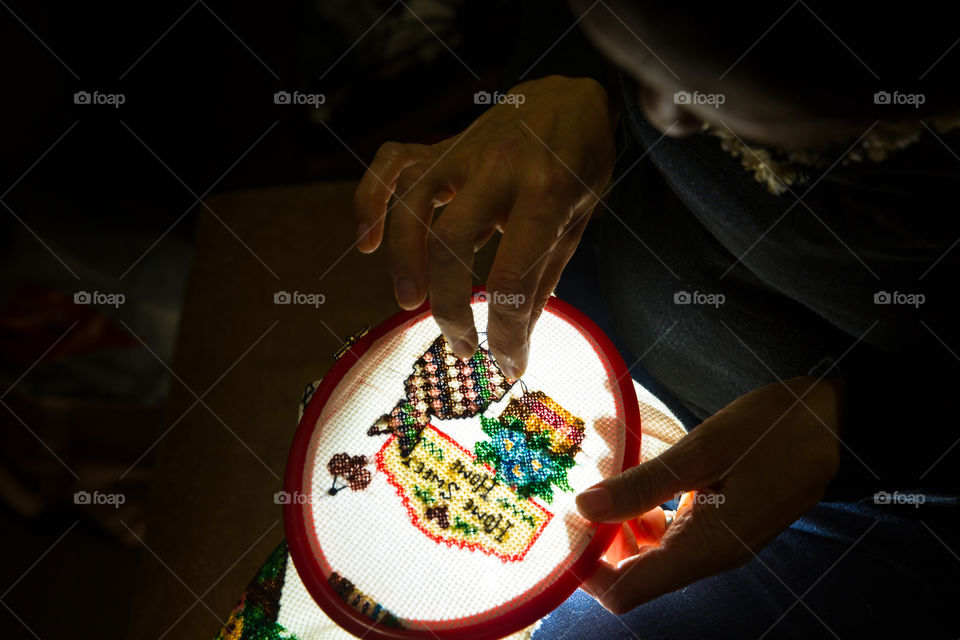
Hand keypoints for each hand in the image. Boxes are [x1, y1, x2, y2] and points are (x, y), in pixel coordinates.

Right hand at [353, 75, 616, 376]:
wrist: (573, 96)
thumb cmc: (580, 163)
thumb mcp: (578, 222)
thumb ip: (542, 278)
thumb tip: (516, 341)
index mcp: (546, 193)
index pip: (513, 276)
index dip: (507, 332)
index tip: (507, 364)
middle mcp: (498, 169)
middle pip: (449, 244)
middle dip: (449, 306)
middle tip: (460, 345)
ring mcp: (464, 154)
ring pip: (411, 206)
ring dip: (403, 262)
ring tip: (411, 305)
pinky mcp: (441, 148)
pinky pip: (391, 166)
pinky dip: (370, 201)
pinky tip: (366, 241)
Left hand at [576, 376, 843, 613]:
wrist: (836, 424)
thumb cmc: (775, 430)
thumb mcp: (705, 449)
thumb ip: (645, 484)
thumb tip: (584, 508)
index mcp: (705, 549)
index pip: (626, 593)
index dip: (586, 571)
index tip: (562, 529)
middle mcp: (709, 557)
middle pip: (634, 575)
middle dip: (598, 539)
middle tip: (576, 490)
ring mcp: (718, 543)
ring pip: (650, 551)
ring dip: (620, 519)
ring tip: (605, 469)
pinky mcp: (723, 523)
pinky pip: (671, 531)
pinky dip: (645, 508)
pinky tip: (637, 471)